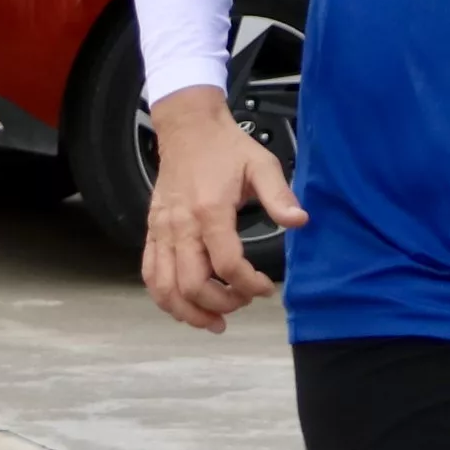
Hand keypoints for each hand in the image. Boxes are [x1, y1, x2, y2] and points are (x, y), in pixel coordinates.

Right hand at [142, 90, 307, 333]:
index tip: (266, 289)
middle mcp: (181, 225)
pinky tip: (184, 305)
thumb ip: (280, 196)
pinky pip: (150, 274)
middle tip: (242, 303)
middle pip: (193, 285)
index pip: (227, 264)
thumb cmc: (225, 148)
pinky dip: (164, 297)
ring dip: (189, 312)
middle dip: (221, 304)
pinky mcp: (152, 231)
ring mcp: (162, 230)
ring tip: (213, 321)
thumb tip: (299, 222)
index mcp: (210, 210)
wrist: (188, 129)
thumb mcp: (261, 165)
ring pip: (165, 288)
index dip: (249, 285)